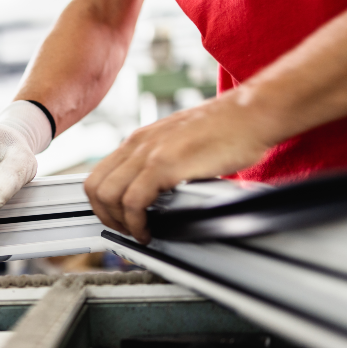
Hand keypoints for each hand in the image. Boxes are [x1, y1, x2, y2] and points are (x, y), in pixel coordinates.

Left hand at [84, 92, 272, 243]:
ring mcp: (149, 152)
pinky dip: (136, 223)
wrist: (251, 114)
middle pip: (95, 186)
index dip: (102, 204)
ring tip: (137, 233)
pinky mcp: (165, 164)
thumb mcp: (180, 143)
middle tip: (123, 232)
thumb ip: (162, 162)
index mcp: (140, 139)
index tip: (115, 220)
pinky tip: (149, 231)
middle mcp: (138, 144)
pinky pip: (133, 201)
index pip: (99, 174)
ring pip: (108, 195)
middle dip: (104, 216)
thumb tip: (156, 191)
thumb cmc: (228, 129)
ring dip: (118, 222)